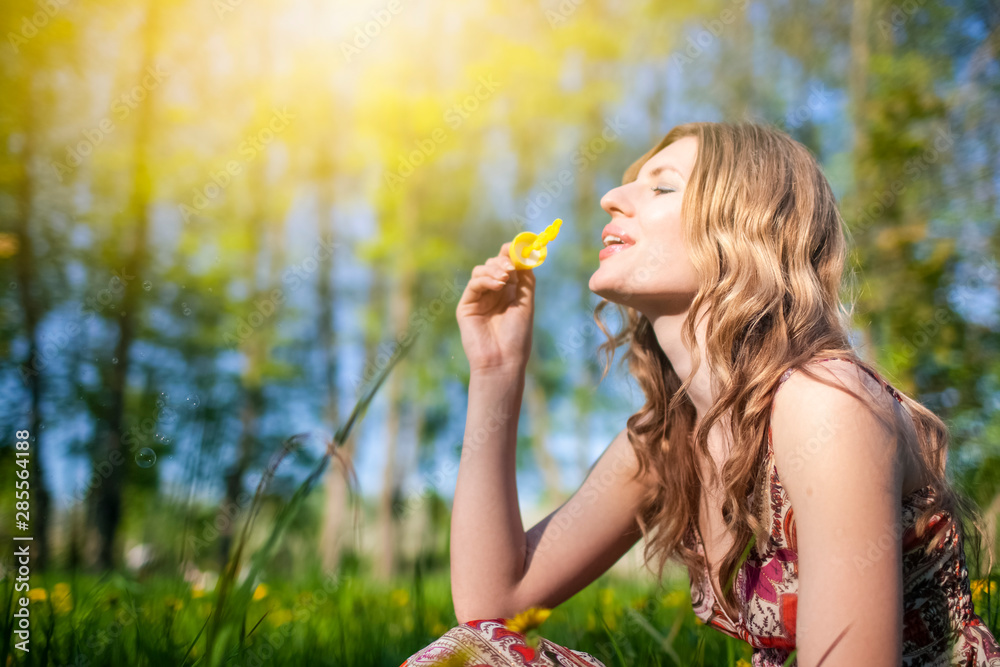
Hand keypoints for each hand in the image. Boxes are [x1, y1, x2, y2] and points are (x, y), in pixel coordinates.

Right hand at [456, 242, 535, 374]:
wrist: (503, 360)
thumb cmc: (517, 336)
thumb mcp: (526, 304)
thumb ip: (525, 279)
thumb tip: (525, 255)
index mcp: (510, 292)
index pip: (508, 266)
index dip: (512, 254)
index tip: (519, 246)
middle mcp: (494, 293)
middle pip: (494, 264)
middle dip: (503, 260)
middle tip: (511, 266)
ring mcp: (479, 298)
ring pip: (482, 270)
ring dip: (494, 269)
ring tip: (505, 279)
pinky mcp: (467, 305)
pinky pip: (474, 283)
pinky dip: (486, 279)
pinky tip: (497, 284)